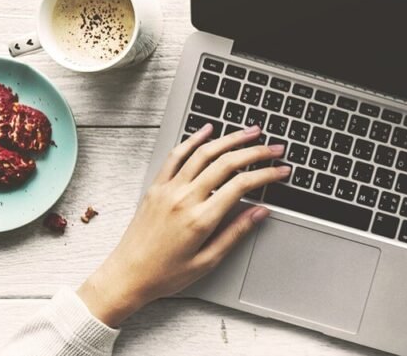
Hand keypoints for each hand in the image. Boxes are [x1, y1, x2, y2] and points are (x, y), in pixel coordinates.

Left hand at [77, 125, 288, 326]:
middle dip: (256, 151)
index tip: (282, 170)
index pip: (241, 185)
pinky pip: (176, 155)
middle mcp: (184, 198)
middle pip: (227, 163)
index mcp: (200, 219)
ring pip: (204, 153)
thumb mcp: (207, 261)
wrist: (125, 276)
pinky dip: (194, 139)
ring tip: (250, 132)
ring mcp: (168, 189)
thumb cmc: (164, 274)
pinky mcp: (156, 187)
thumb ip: (235, 233)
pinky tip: (208, 130)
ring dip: (230, 139)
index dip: (266, 174)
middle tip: (274, 147)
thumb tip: (260, 212)